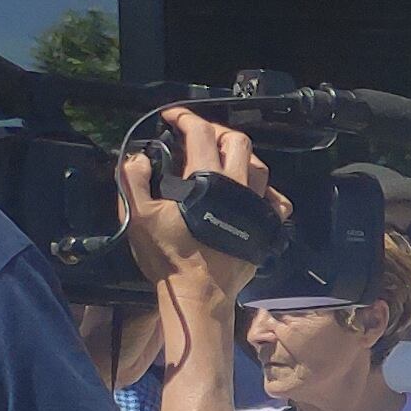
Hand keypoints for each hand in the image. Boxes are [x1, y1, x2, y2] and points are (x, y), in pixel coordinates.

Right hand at [124, 108, 275, 315]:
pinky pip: (276, 199)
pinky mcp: (267, 226)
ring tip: (220, 158)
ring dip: (240, 156)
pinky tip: (249, 190)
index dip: (184, 117)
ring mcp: (257, 206)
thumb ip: (134, 180)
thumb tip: (138, 156)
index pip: (199, 132)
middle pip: (237, 141)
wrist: (199, 293)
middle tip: (196, 133)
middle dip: (216, 131)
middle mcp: (238, 186)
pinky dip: (264, 189)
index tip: (171, 117)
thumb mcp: (139, 216)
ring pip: (258, 166)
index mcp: (207, 179)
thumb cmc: (168, 256)